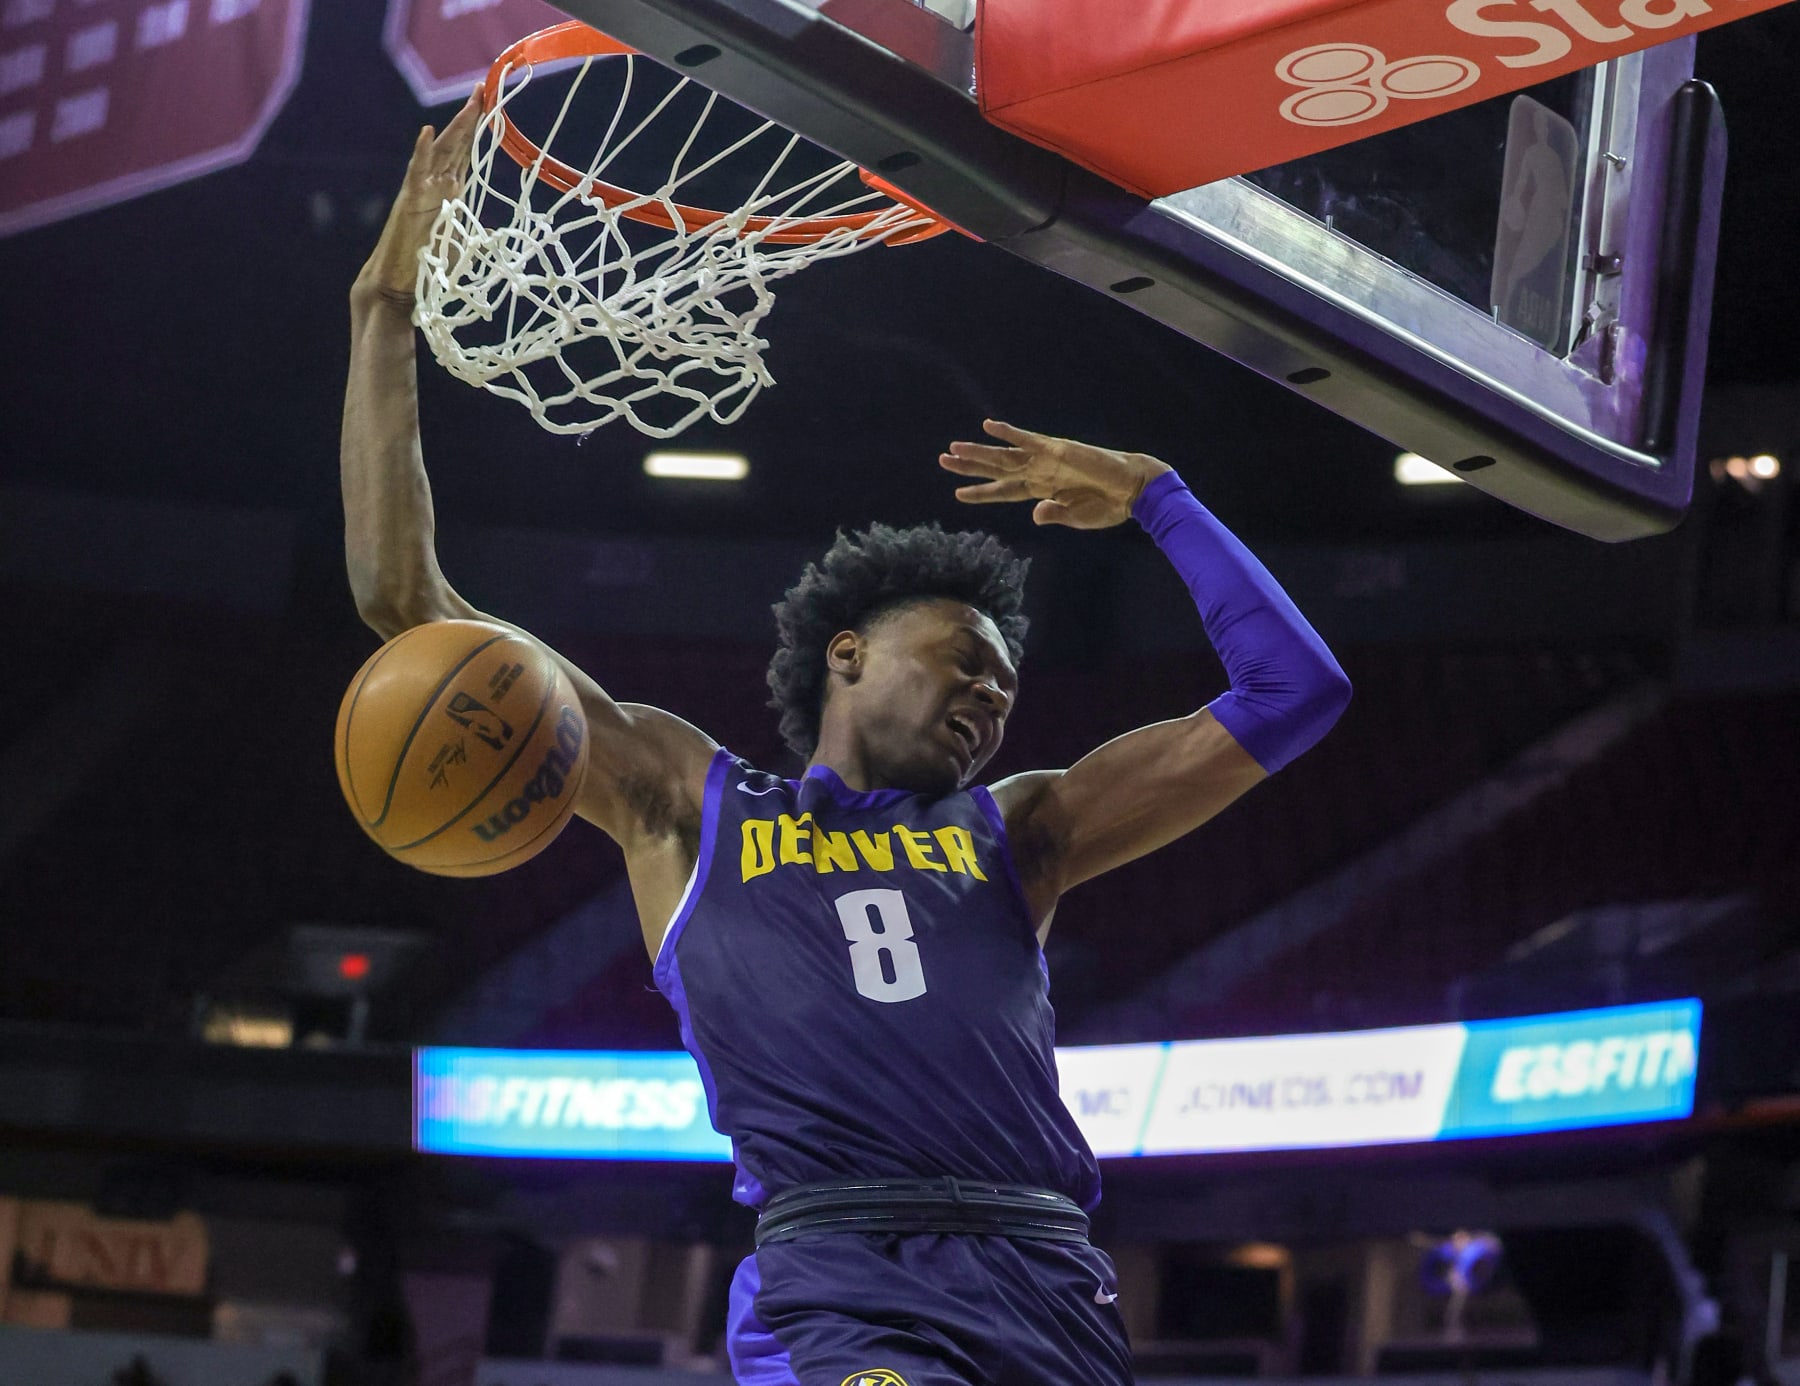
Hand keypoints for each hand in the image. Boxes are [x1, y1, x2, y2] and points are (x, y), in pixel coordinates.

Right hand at [354, 91, 482, 303]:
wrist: (401, 282)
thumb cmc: (428, 264)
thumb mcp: (460, 240)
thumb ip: (473, 229)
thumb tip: (494, 234)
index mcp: (451, 191)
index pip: (466, 153)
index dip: (477, 130)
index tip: (488, 104)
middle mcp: (437, 184)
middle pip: (456, 144)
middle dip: (470, 117)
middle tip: (481, 89)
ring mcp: (423, 189)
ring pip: (441, 151)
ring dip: (456, 127)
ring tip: (469, 103)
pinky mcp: (410, 200)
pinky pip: (416, 171)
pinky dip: (423, 152)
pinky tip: (428, 132)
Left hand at [940, 421, 1171, 528]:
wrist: (1131, 490)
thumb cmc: (1107, 506)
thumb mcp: (1076, 517)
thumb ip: (1054, 515)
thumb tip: (1035, 514)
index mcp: (1041, 492)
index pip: (1003, 491)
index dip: (981, 492)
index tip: (958, 494)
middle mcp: (1038, 473)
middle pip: (997, 469)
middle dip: (969, 467)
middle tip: (943, 460)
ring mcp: (1046, 460)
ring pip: (1004, 455)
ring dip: (979, 452)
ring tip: (953, 448)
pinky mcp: (1057, 449)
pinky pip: (1027, 439)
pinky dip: (1009, 432)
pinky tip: (990, 426)